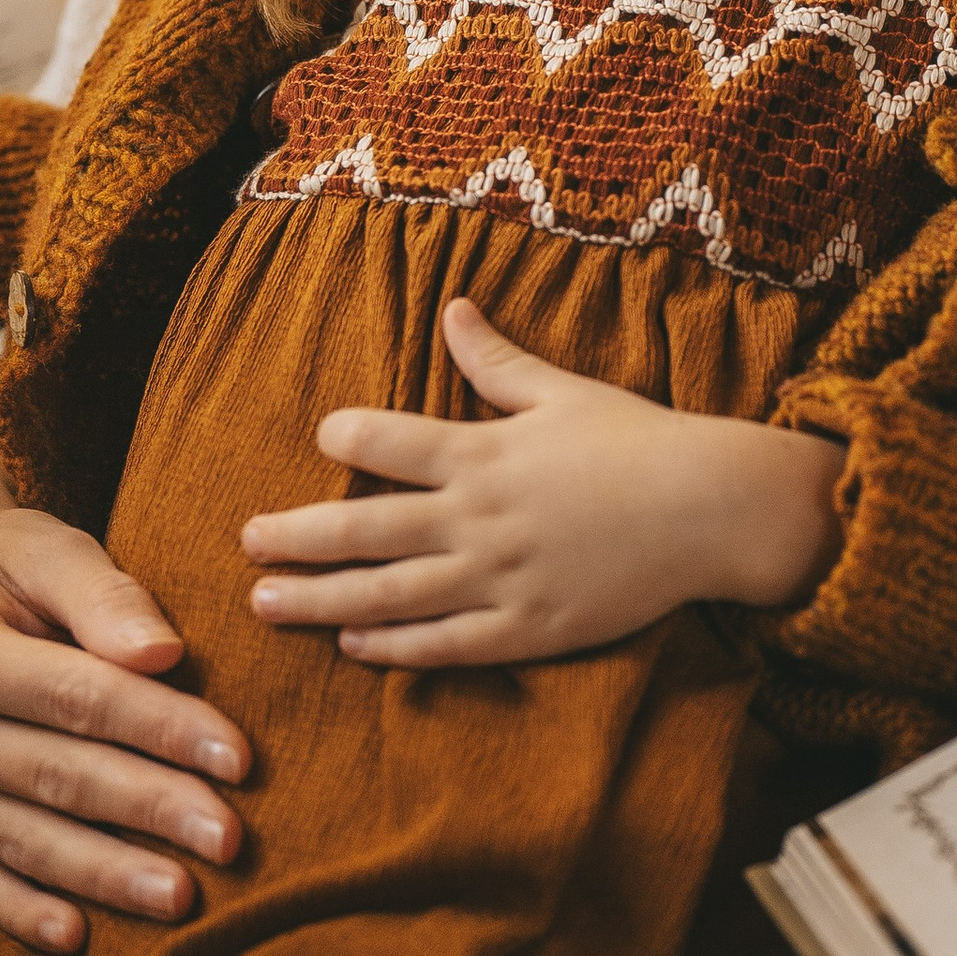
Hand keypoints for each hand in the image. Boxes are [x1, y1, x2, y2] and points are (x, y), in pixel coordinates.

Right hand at [0, 429, 248, 955]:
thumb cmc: (9, 563)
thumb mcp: (48, 549)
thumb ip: (104, 596)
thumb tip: (162, 656)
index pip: (72, 696)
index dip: (159, 728)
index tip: (238, 758)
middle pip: (54, 775)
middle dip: (149, 809)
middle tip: (230, 840)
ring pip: (23, 838)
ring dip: (105, 873)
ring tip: (182, 896)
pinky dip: (26, 912)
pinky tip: (77, 938)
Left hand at [238, 296, 844, 667]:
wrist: (711, 510)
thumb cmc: (639, 442)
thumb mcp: (563, 391)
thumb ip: (495, 360)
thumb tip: (451, 308)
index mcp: (484, 451)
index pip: (389, 442)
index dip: (347, 435)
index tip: (320, 435)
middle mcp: (479, 518)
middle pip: (365, 530)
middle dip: (298, 537)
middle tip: (246, 542)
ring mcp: (500, 578)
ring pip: (389, 595)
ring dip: (321, 601)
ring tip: (267, 603)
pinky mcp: (528, 628)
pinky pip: (445, 644)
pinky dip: (395, 647)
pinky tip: (354, 647)